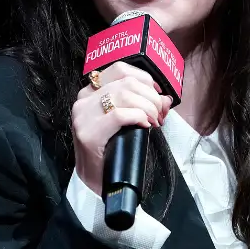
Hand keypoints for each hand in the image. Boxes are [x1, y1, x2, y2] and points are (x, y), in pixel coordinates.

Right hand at [72, 62, 172, 195]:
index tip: (158, 93)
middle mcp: (84, 99)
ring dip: (148, 107)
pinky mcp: (88, 133)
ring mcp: (83, 115)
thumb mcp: (128, 121)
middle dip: (151, 97)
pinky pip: (120, 115)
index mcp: (91, 92)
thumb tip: (166, 98)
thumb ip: (143, 104)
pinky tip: (145, 126)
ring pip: (125, 95)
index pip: (120, 69)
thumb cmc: (113, 148)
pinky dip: (139, 117)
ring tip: (154, 122)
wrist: (96, 179)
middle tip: (160, 114)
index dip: (145, 78)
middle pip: (127, 83)